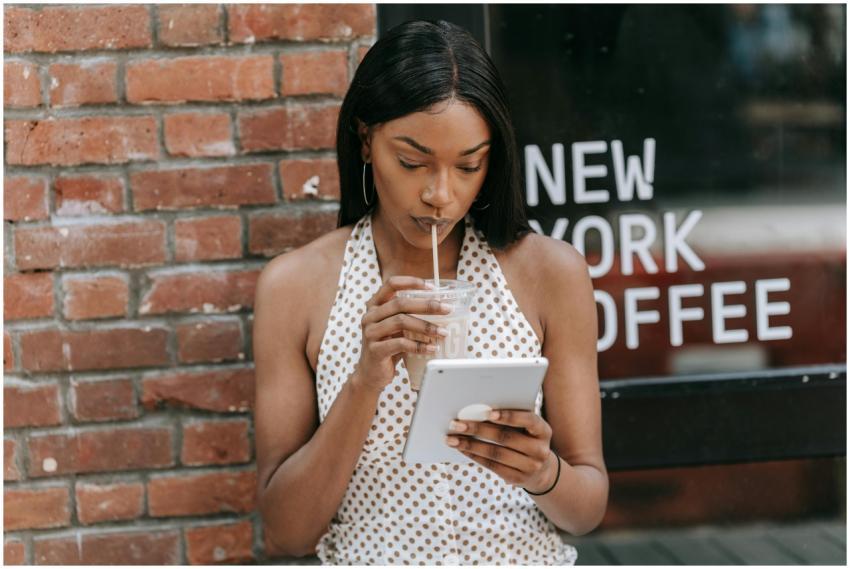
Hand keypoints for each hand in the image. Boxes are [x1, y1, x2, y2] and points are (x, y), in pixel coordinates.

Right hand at [352, 276, 451, 392]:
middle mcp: (370, 316)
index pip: (391, 284)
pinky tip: (432, 348)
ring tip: (443, 333)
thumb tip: (440, 308)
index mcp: (375, 305)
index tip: (432, 286)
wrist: (370, 375)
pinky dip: (420, 346)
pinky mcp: (375, 350)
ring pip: (401, 322)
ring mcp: (370, 333)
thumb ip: (408, 316)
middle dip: (427, 305)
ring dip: (426, 327)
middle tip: (447, 309)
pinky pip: (401, 344)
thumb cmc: (388, 348)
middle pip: (400, 303)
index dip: (411, 282)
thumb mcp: (396, 328)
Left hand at [445, 409, 558, 492]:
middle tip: (457, 423)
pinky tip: (462, 449)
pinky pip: (492, 466)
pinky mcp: (517, 479)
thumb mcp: (528, 428)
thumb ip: (512, 419)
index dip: (508, 416)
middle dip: (478, 429)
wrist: (541, 470)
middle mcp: (540, 450)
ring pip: (495, 454)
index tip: (487, 412)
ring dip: (470, 445)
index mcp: (543, 431)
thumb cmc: (527, 439)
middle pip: (505, 438)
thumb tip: (479, 410)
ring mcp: (530, 467)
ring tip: (452, 438)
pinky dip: (474, 456)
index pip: (528, 420)